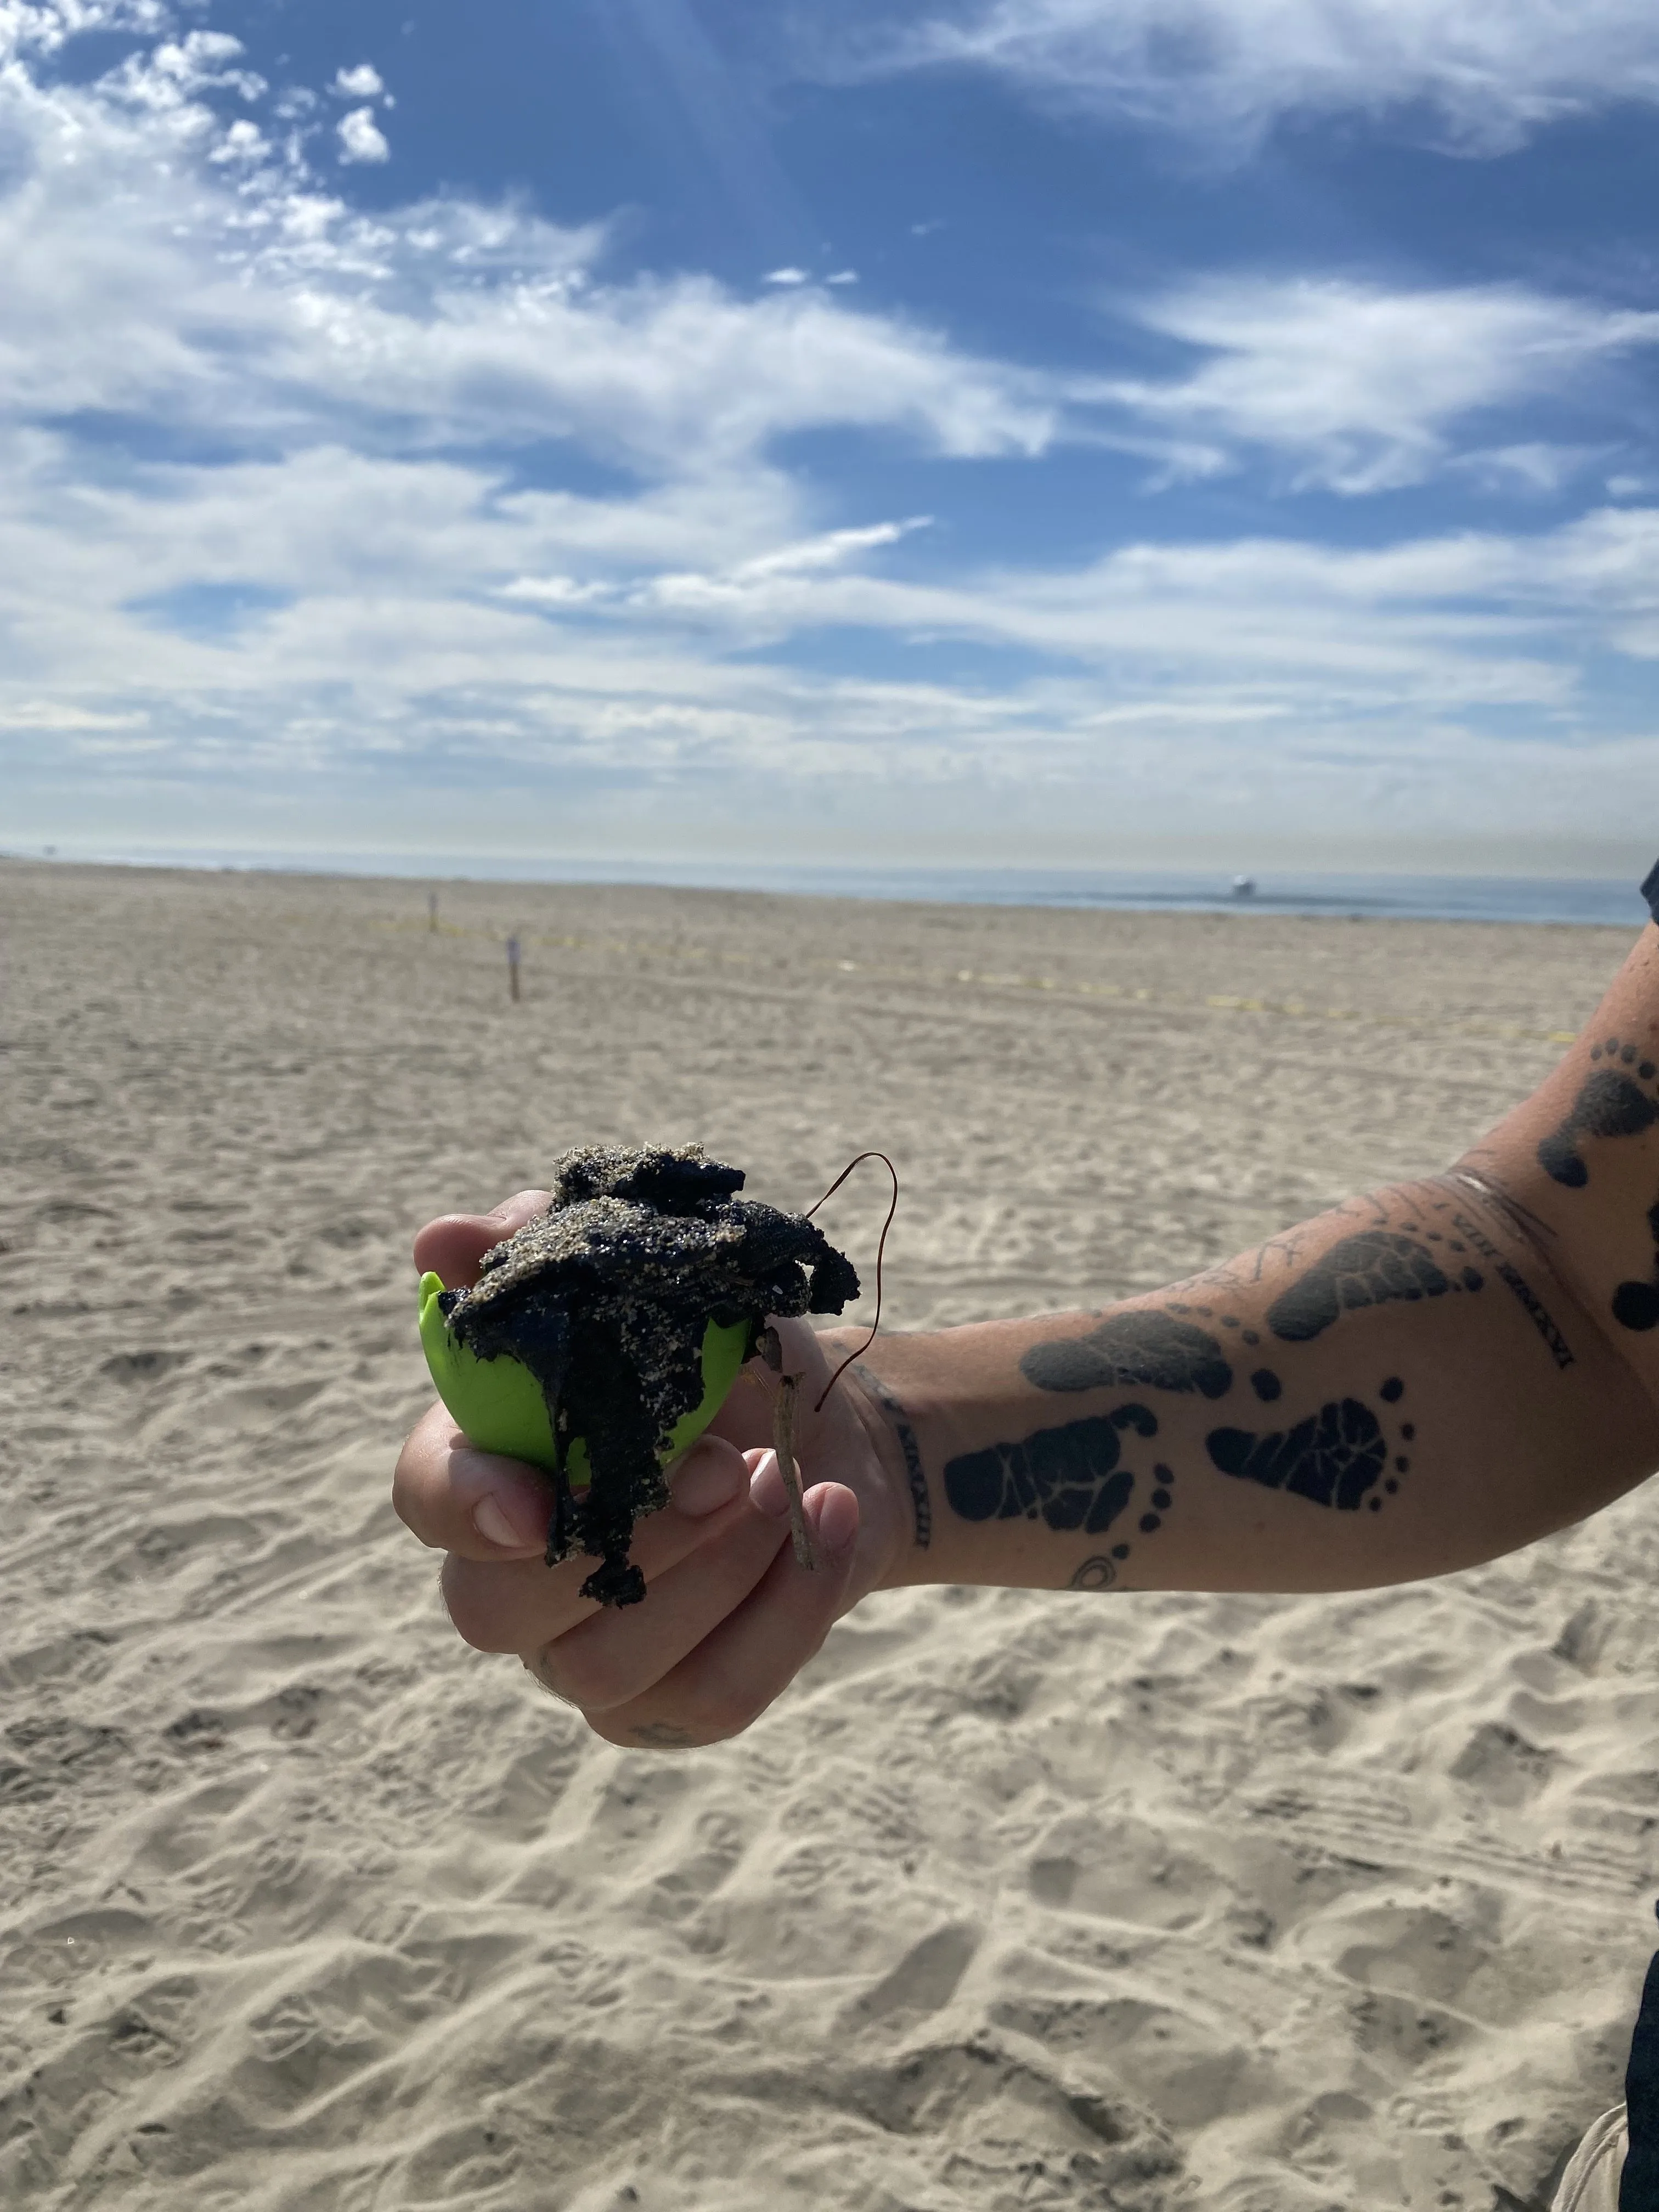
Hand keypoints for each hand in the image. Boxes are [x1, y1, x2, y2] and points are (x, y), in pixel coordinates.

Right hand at [393, 1191, 908, 1747]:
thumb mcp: (660, 1276)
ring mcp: (586, 1654)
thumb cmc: (723, 1351)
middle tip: (734, 1467)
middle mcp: (515, 1574)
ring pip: (608, 1666)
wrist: (834, 1429)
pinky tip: (830, 1524)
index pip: (425, 1498)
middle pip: (498, 1610)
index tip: (540, 1503)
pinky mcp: (673, 1706)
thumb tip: (446, 1241)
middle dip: (630, 1538)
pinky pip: (713, 1696)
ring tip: (792, 1482)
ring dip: (721, 1568)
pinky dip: (788, 1610)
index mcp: (490, 1459)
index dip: (465, 1505)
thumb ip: (553, 1249)